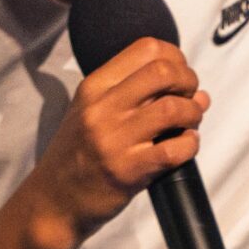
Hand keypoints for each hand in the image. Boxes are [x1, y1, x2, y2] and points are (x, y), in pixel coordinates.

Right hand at [28, 38, 208, 245]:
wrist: (54, 201)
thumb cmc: (78, 155)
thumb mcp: (90, 111)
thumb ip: (132, 93)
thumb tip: (194, 88)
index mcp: (94, 87)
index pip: (146, 48)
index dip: (176, 57)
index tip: (180, 74)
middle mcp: (102, 108)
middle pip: (163, 72)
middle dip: (189, 81)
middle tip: (189, 97)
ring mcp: (114, 140)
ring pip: (174, 108)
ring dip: (193, 113)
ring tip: (189, 123)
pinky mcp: (128, 171)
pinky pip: (175, 149)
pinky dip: (191, 144)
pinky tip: (185, 145)